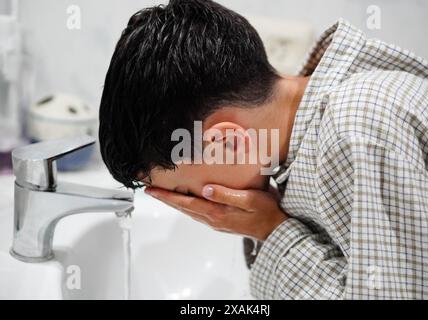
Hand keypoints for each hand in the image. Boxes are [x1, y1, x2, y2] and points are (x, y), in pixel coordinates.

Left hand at [144, 185, 287, 240]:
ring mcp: (217, 222)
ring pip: (189, 211)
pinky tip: (186, 202)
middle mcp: (213, 219)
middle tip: (151, 191)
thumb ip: (226, 195)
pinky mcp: (221, 222)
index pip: (186, 203)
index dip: (168, 196)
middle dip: (166, 199)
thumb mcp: (249, 199)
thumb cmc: (266, 212)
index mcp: (217, 212)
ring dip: (175, 203)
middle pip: (183, 208)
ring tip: (164, 195)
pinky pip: (198, 213)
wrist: (275, 230)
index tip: (152, 190)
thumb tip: (205, 189)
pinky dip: (187, 206)